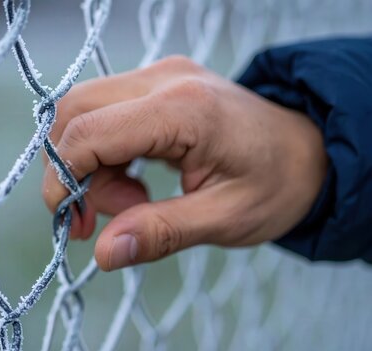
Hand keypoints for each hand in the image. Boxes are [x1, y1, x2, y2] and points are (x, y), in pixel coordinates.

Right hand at [42, 56, 326, 270]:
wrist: (309, 149)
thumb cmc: (276, 184)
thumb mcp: (225, 218)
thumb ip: (162, 233)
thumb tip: (103, 254)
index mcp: (184, 109)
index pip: (90, 132)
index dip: (63, 181)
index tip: (72, 226)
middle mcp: (165, 78)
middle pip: (76, 111)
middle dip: (71, 170)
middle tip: (99, 219)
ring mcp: (161, 75)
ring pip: (85, 110)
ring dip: (88, 163)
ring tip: (133, 202)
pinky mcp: (159, 84)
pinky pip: (106, 112)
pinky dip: (104, 152)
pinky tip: (136, 181)